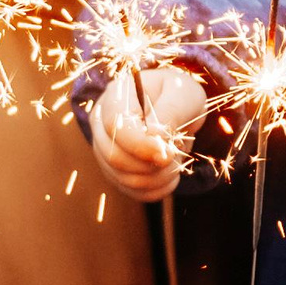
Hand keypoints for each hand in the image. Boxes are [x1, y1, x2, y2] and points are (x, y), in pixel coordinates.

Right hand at [87, 67, 207, 201]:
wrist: (180, 108)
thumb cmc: (180, 94)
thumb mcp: (183, 93)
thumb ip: (169, 112)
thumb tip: (154, 139)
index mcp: (116, 96)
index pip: (115, 126)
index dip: (140, 145)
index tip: (167, 152)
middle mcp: (102, 123)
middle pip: (113, 156)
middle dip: (150, 164)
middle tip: (175, 155)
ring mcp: (105, 149)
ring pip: (124, 178)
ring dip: (158, 177)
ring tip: (176, 161)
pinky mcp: (115, 170)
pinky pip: (133, 191)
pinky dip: (157, 188)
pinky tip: (171, 174)